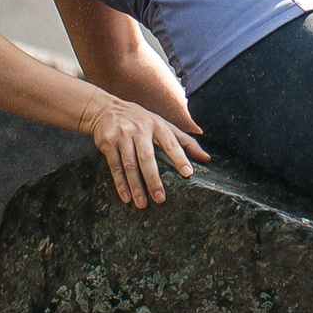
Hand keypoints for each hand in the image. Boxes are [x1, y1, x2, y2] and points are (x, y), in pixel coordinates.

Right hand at [81, 88, 204, 207]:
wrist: (105, 109)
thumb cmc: (141, 120)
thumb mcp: (163, 124)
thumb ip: (185, 141)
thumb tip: (207, 159)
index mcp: (157, 125)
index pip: (171, 142)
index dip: (180, 157)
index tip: (188, 173)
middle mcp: (140, 129)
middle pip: (147, 157)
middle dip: (154, 179)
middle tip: (160, 198)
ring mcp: (122, 135)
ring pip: (130, 164)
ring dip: (136, 186)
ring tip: (142, 204)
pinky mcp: (108, 143)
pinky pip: (114, 166)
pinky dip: (120, 183)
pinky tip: (126, 197)